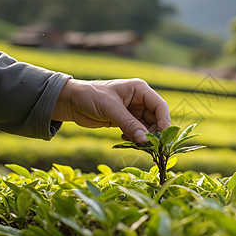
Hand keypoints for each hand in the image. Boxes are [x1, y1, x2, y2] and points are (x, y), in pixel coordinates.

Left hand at [52, 78, 170, 143]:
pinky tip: (124, 139)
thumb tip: (145, 141)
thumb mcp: (111, 109)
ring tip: (135, 143)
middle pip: (156, 119)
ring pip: (146, 128)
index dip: (164, 122)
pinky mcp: (125, 121)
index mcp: (140, 89)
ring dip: (142, 137)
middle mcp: (139, 100)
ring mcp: (133, 111)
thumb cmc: (90, 96)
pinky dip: (134, 138)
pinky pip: (136, 132)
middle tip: (148, 146)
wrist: (71, 102)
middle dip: (152, 133)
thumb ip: (129, 124)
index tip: (163, 138)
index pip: (159, 106)